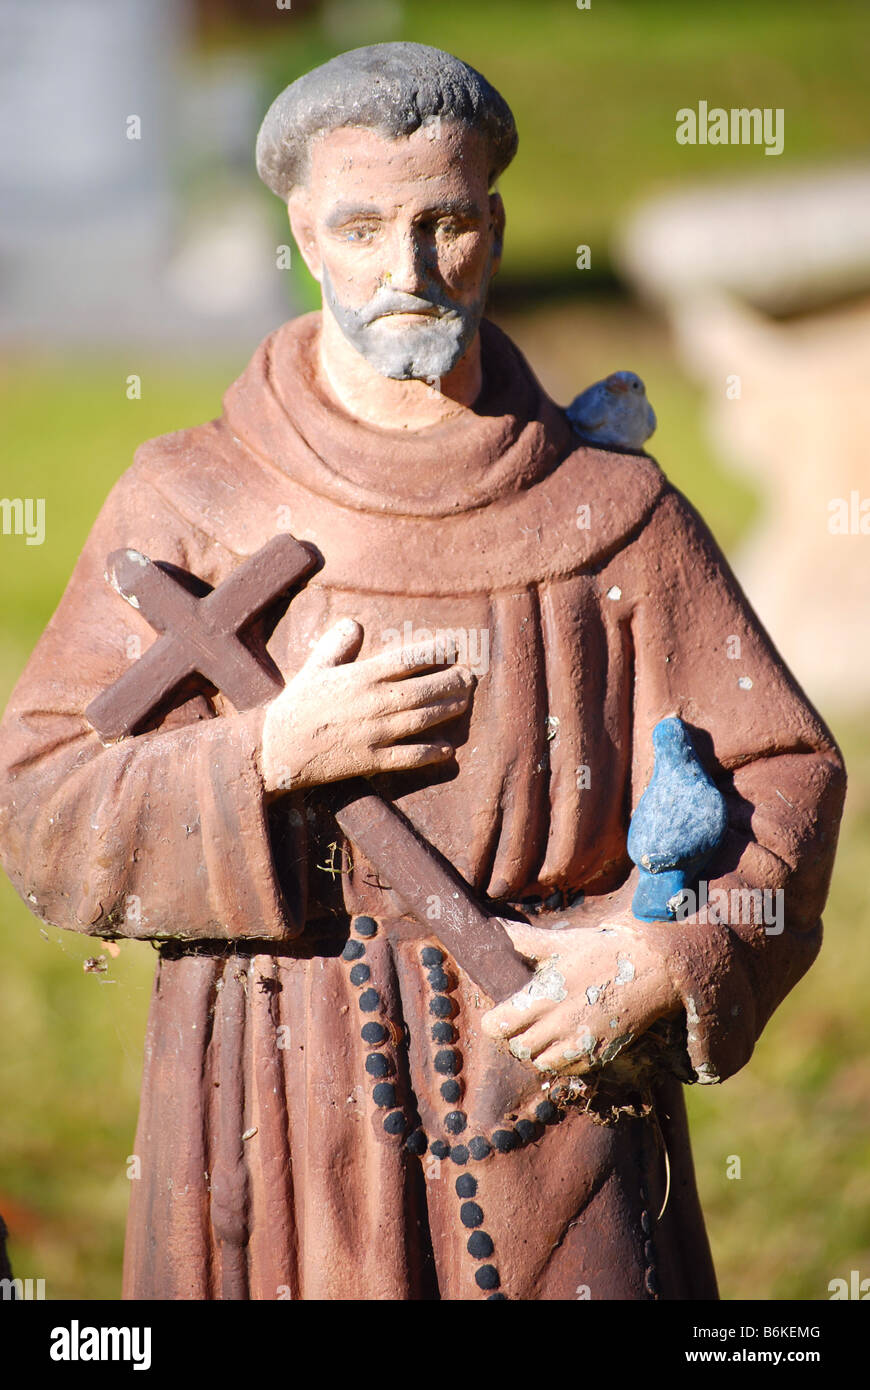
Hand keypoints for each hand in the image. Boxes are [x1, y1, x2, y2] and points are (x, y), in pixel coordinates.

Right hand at [260, 617, 474, 792]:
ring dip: (446, 710)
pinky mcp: (370, 761)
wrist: (278, 748)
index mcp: (360, 677)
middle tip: (469, 676)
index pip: (406, 660)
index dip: (434, 652)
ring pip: (420, 720)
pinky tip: (447, 750)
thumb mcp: (314, 667)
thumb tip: (356, 624)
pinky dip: (429, 754)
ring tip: (463, 702)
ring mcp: (374, 734)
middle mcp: (372, 704)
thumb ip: (337, 644)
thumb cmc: (297, 705)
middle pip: (422, 690)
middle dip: (450, 682)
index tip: (454, 646)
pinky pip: (407, 757)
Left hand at [480, 916, 679, 1075]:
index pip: (499, 1025)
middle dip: (515, 1036)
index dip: (494, 1021)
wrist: (653, 968)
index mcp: (545, 995)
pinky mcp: (599, 1054)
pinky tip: (564, 1041)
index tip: (499, 1014)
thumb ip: (526, 942)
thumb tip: (495, 927)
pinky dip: (560, 1060)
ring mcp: (581, 1042)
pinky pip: (567, 1070)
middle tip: (523, 1021)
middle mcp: (560, 1023)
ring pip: (540, 1063)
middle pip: (518, 1047)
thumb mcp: (562, 943)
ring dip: (537, 1051)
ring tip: (544, 1032)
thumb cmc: (603, 951)